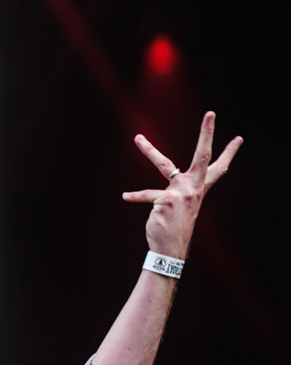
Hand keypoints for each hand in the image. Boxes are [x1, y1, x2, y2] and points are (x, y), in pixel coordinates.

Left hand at [122, 112, 242, 258]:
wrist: (169, 250)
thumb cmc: (172, 227)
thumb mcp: (181, 206)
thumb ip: (179, 190)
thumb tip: (172, 180)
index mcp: (198, 189)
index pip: (217, 168)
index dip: (228, 153)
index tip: (239, 137)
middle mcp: (192, 188)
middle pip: (203, 156)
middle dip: (207, 133)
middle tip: (212, 113)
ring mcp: (180, 193)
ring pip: (163, 164)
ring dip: (148, 149)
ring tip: (137, 137)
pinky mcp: (165, 200)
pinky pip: (146, 195)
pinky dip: (134, 196)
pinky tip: (126, 196)